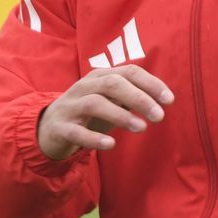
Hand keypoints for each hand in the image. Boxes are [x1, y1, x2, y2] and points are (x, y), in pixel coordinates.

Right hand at [36, 64, 173, 159]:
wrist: (48, 128)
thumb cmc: (88, 113)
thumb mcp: (110, 100)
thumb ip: (132, 97)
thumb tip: (163, 100)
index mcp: (99, 76)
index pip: (128, 72)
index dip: (150, 84)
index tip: (169, 100)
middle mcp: (84, 87)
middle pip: (112, 84)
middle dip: (139, 98)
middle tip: (159, 116)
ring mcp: (71, 106)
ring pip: (95, 104)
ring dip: (120, 115)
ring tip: (142, 128)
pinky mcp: (61, 128)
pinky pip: (77, 132)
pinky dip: (94, 138)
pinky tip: (111, 145)